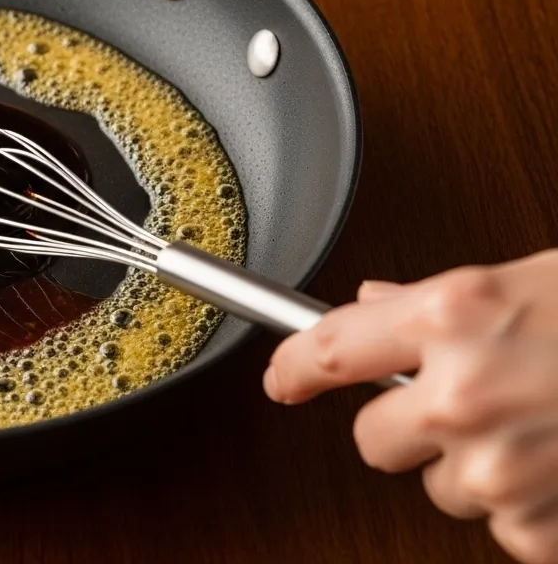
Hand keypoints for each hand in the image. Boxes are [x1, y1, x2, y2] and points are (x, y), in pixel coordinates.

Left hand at [266, 250, 557, 563]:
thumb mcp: (519, 283)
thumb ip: (434, 304)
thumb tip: (370, 309)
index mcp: (452, 315)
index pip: (328, 350)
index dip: (292, 370)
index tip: (280, 382)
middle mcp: (462, 393)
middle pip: (371, 441)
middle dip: (407, 429)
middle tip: (464, 406)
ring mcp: (498, 467)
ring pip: (439, 489)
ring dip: (474, 467)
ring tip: (541, 428)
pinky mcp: (536, 529)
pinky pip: (501, 528)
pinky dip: (529, 508)